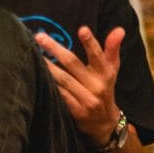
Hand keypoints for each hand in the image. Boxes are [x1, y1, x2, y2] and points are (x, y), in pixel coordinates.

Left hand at [35, 25, 123, 145]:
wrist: (104, 124)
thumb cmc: (104, 89)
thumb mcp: (112, 70)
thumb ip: (112, 48)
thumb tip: (119, 29)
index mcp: (106, 73)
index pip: (98, 55)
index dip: (90, 42)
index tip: (82, 29)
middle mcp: (97, 86)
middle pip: (73, 63)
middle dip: (55, 49)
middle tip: (39, 36)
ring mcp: (86, 100)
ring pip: (63, 79)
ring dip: (47, 66)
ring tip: (33, 53)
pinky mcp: (76, 112)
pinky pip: (59, 94)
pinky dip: (49, 84)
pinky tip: (38, 74)